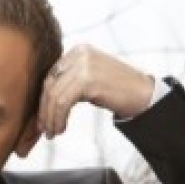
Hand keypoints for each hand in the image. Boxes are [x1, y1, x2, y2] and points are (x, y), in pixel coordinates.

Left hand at [37, 44, 155, 138]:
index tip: (42, 119)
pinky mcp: (88, 79)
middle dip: (44, 110)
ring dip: (51, 118)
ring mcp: (84, 65)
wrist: (142, 94)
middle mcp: (79, 54)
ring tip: (53, 133)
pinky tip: (61, 128)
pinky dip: (58, 118)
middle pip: (50, 85)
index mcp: (78, 50)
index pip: (52, 76)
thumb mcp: (88, 79)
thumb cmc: (115, 90)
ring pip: (54, 96)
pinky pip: (63, 102)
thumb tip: (43, 102)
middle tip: (43, 129)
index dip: (43, 100)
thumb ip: (68, 83)